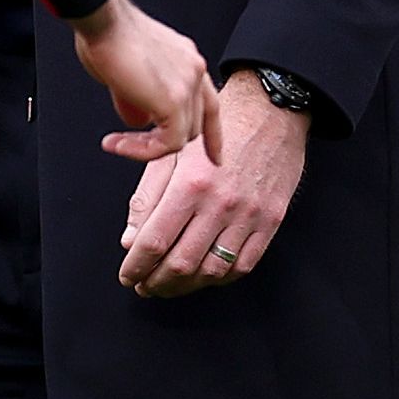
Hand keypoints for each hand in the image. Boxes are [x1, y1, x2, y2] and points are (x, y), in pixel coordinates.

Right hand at [68, 0, 222, 164]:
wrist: (102, 19)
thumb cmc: (106, 34)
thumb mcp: (128, 71)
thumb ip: (139, 97)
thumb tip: (138, 121)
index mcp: (187, 59)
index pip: (209, 103)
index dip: (212, 133)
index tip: (213, 155)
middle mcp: (194, 70)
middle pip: (196, 123)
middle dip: (165, 140)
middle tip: (130, 143)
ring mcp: (188, 85)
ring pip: (183, 136)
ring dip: (149, 146)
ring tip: (118, 142)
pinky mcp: (174, 102)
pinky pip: (168, 143)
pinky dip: (143, 150)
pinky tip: (119, 144)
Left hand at [118, 69, 308, 296]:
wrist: (269, 112)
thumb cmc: (215, 130)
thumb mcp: (172, 153)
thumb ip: (147, 197)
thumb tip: (130, 241)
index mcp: (190, 184)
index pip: (155, 240)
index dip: (136, 266)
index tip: (127, 275)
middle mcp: (220, 204)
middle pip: (182, 262)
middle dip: (156, 282)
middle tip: (143, 286)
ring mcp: (249, 215)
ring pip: (212, 270)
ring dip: (185, 286)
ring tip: (168, 286)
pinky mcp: (271, 221)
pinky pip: (243, 264)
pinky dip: (219, 278)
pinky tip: (202, 277)